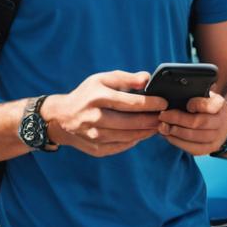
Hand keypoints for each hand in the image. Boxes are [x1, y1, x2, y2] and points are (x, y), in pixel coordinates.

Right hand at [41, 70, 166, 156]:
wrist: (61, 117)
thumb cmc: (86, 95)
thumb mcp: (101, 79)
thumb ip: (125, 78)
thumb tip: (147, 78)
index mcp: (98, 97)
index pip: (131, 102)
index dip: (151, 103)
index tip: (164, 102)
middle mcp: (94, 117)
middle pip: (131, 122)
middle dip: (152, 120)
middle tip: (165, 116)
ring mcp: (94, 135)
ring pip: (128, 137)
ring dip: (146, 132)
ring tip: (157, 126)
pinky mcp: (96, 148)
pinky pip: (120, 146)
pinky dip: (133, 141)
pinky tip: (141, 134)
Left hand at [158, 91, 226, 154]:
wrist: (223, 126)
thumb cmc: (208, 108)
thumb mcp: (206, 96)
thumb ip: (196, 93)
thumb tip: (176, 89)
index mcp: (219, 105)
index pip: (209, 105)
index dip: (196, 104)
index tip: (185, 104)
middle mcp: (220, 122)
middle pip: (197, 122)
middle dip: (177, 119)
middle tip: (162, 115)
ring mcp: (216, 138)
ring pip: (192, 137)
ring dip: (174, 132)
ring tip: (162, 126)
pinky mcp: (209, 149)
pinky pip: (191, 148)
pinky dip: (177, 141)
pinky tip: (167, 135)